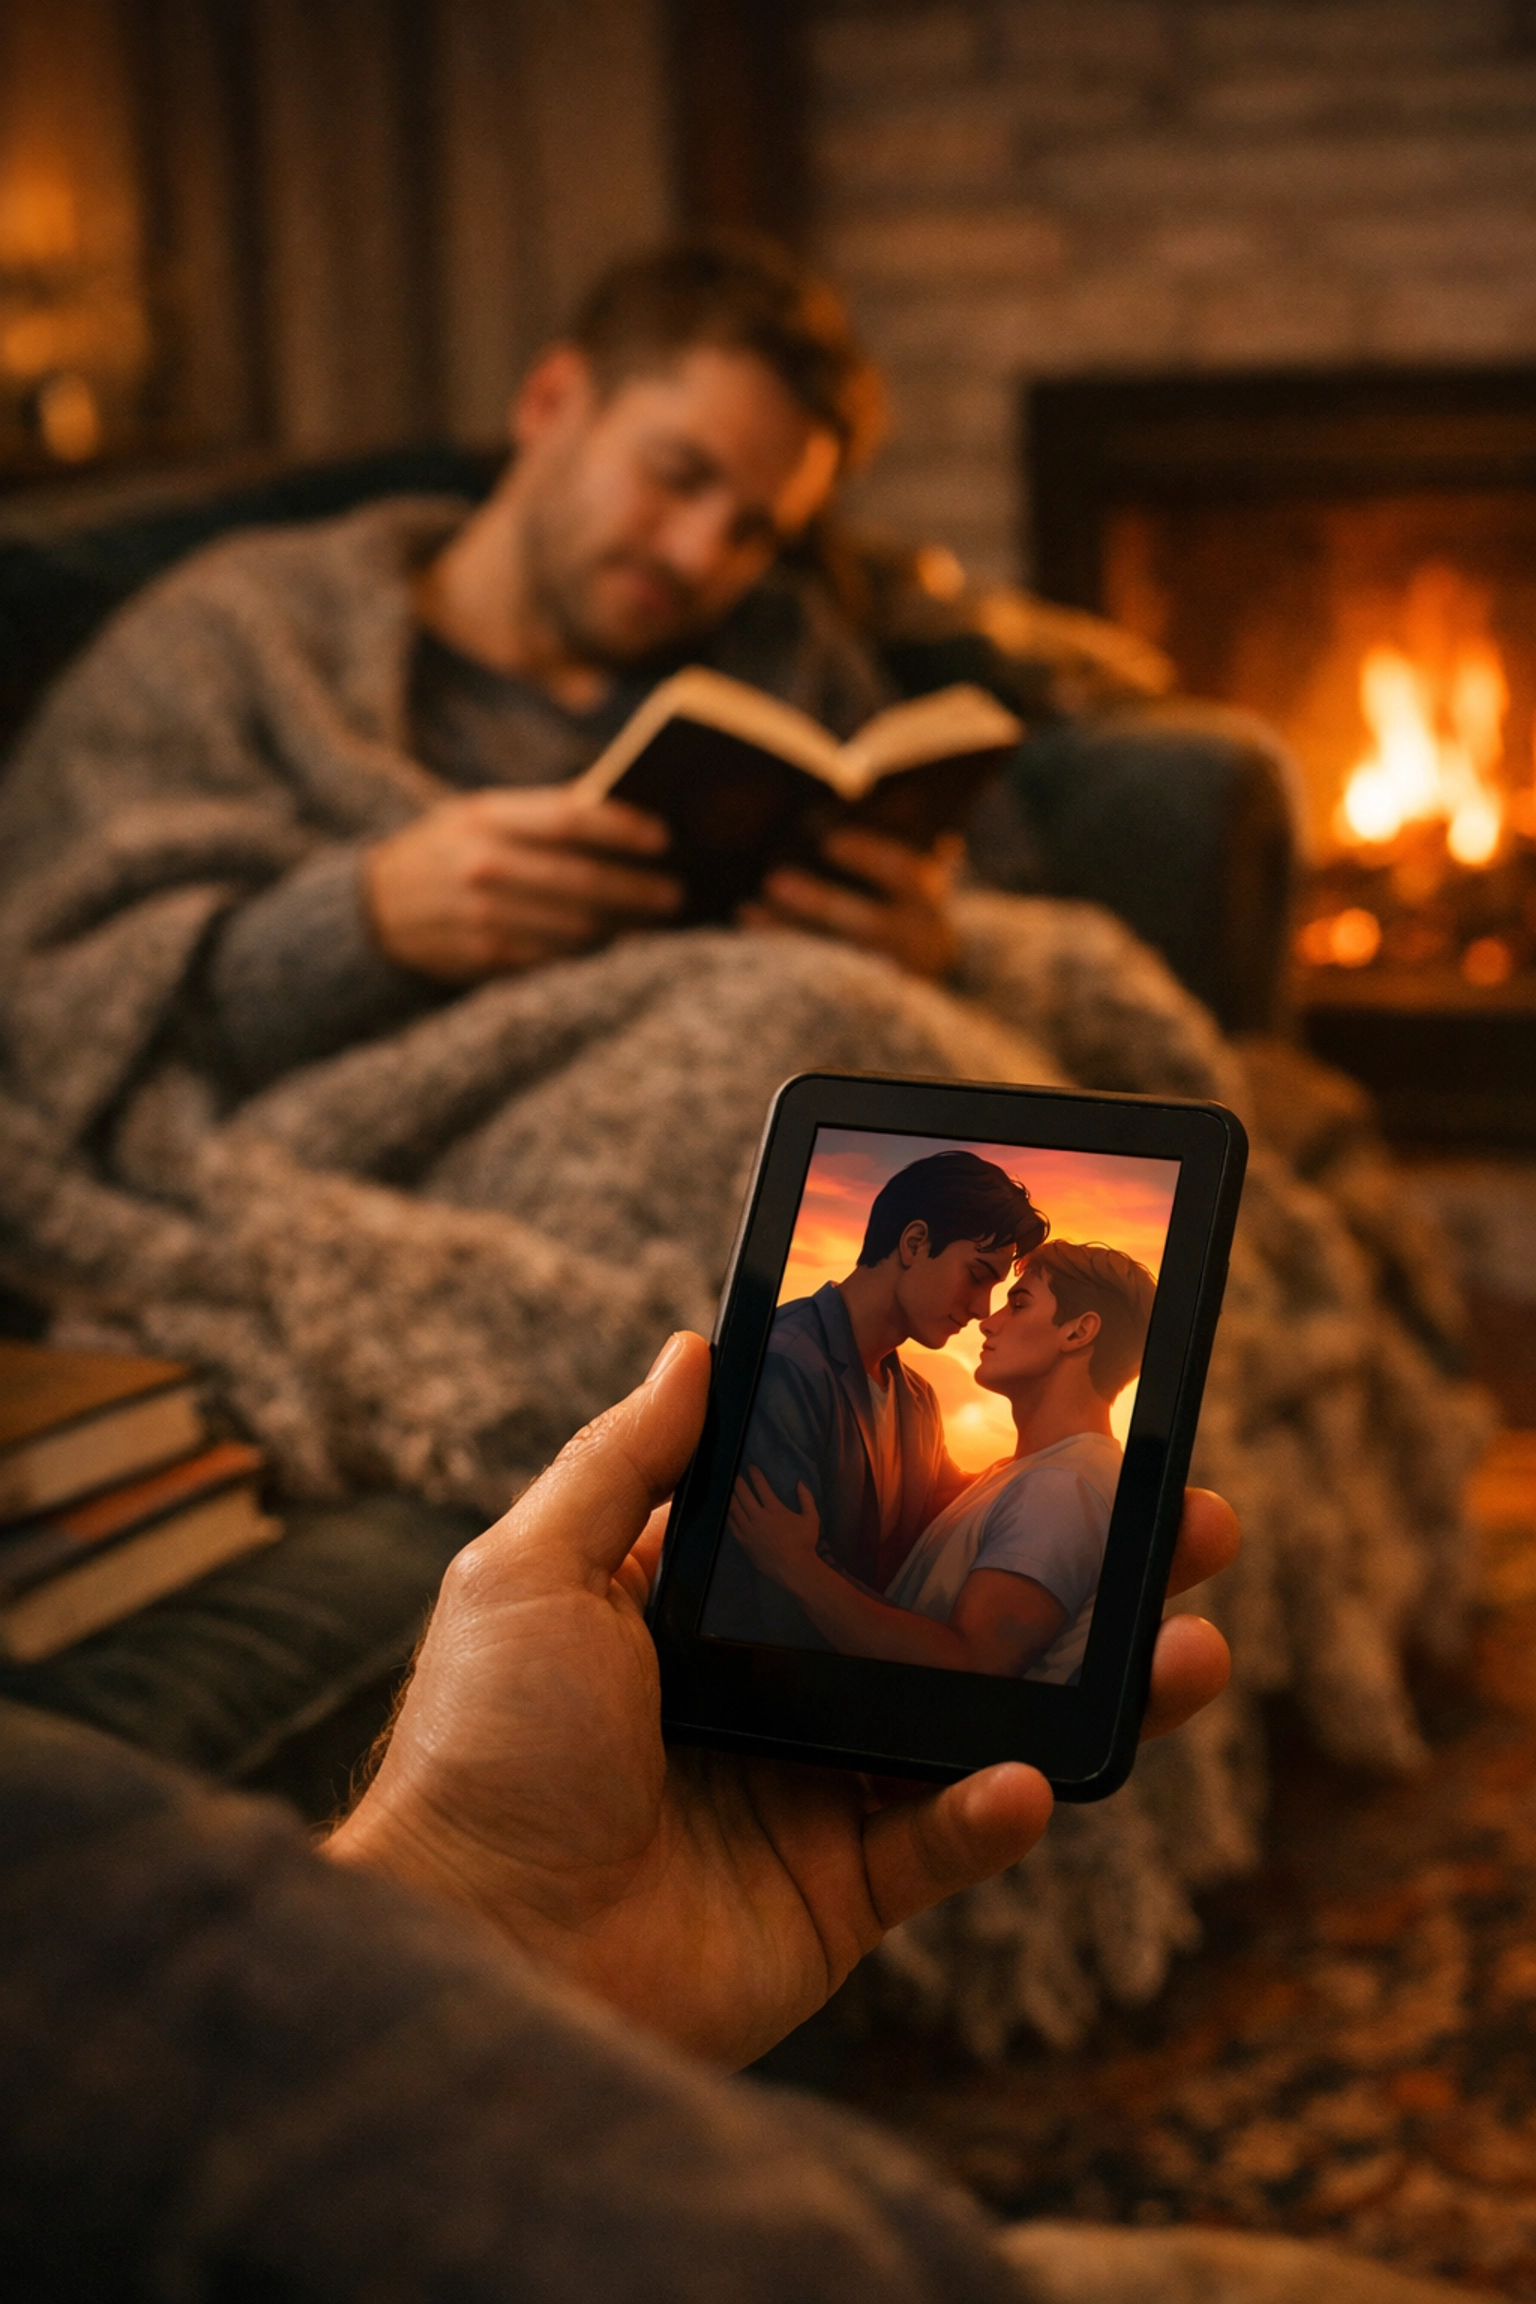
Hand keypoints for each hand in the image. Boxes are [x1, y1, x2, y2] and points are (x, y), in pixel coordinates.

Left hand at [326, 1335, 1237, 2068]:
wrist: (473, 1948)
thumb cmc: (482, 1749)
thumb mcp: (534, 1572)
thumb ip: (627, 1461)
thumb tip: (698, 1342)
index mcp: (721, 1600)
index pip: (867, 1513)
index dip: (961, 1466)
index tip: (1055, 1408)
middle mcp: (786, 1681)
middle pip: (961, 1610)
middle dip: (1079, 1567)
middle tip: (1186, 1514)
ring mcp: (822, 1787)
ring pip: (987, 1720)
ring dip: (1095, 1683)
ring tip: (1194, 1642)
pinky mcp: (842, 1894)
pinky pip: (942, 1843)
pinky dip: (993, 1812)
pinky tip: (1031, 1777)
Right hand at [363, 786, 681, 980]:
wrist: (375, 909)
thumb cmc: (447, 850)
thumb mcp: (476, 814)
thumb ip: (539, 813)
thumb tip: (618, 812)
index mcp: (486, 818)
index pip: (569, 819)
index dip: (622, 829)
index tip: (663, 838)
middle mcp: (483, 865)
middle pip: (582, 881)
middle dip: (637, 890)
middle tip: (676, 895)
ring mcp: (483, 916)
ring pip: (575, 927)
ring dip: (623, 929)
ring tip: (656, 924)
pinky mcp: (486, 958)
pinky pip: (554, 959)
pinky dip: (592, 956)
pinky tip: (616, 950)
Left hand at [728, 1467, 821, 1585]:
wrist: (793, 1568)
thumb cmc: (804, 1543)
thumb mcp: (812, 1518)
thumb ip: (806, 1499)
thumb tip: (799, 1482)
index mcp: (774, 1509)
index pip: (761, 1487)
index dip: (756, 1475)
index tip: (751, 1467)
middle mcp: (758, 1517)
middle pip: (744, 1495)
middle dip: (739, 1482)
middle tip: (736, 1475)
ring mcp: (749, 1530)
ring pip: (735, 1509)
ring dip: (731, 1496)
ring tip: (728, 1488)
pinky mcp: (744, 1541)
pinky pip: (732, 1525)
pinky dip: (729, 1515)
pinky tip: (727, 1510)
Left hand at [740, 828, 962, 980]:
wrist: (923, 965)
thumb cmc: (898, 901)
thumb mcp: (902, 877)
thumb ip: (879, 851)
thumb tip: (826, 808)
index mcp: (925, 901)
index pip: (903, 875)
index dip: (869, 858)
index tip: (830, 842)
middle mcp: (913, 942)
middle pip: (866, 926)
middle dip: (819, 903)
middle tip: (773, 881)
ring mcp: (887, 976)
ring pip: (835, 959)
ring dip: (788, 935)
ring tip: (746, 912)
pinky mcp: (858, 997)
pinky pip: (816, 981)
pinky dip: (781, 959)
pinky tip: (747, 939)